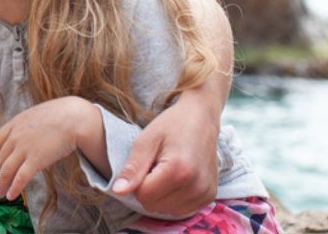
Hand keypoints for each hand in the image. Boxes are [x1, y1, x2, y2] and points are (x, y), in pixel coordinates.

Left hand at [0, 97, 100, 200]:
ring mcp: (24, 149)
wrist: (72, 118)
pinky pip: (20, 178)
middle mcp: (15, 137)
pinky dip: (14, 188)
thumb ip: (25, 128)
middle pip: (1, 159)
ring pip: (6, 171)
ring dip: (2, 185)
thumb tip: (24, 140)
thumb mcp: (34, 116)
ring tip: (1, 194)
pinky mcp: (35, 160)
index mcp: (14, 124)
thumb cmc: (58, 116)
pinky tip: (11, 195)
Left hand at [112, 90, 219, 216]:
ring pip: (167, 210)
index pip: (143, 195)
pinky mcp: (209, 196)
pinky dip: (174, 198)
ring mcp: (205, 193)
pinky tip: (176, 179)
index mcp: (178, 170)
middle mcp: (196, 185)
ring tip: (166, 171)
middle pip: (154, 205)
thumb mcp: (146, 141)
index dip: (138, 180)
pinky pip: (181, 210)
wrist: (201, 118)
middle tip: (156, 165)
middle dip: (149, 188)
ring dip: (161, 195)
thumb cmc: (171, 125)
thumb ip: (132, 168)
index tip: (146, 163)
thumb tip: (118, 191)